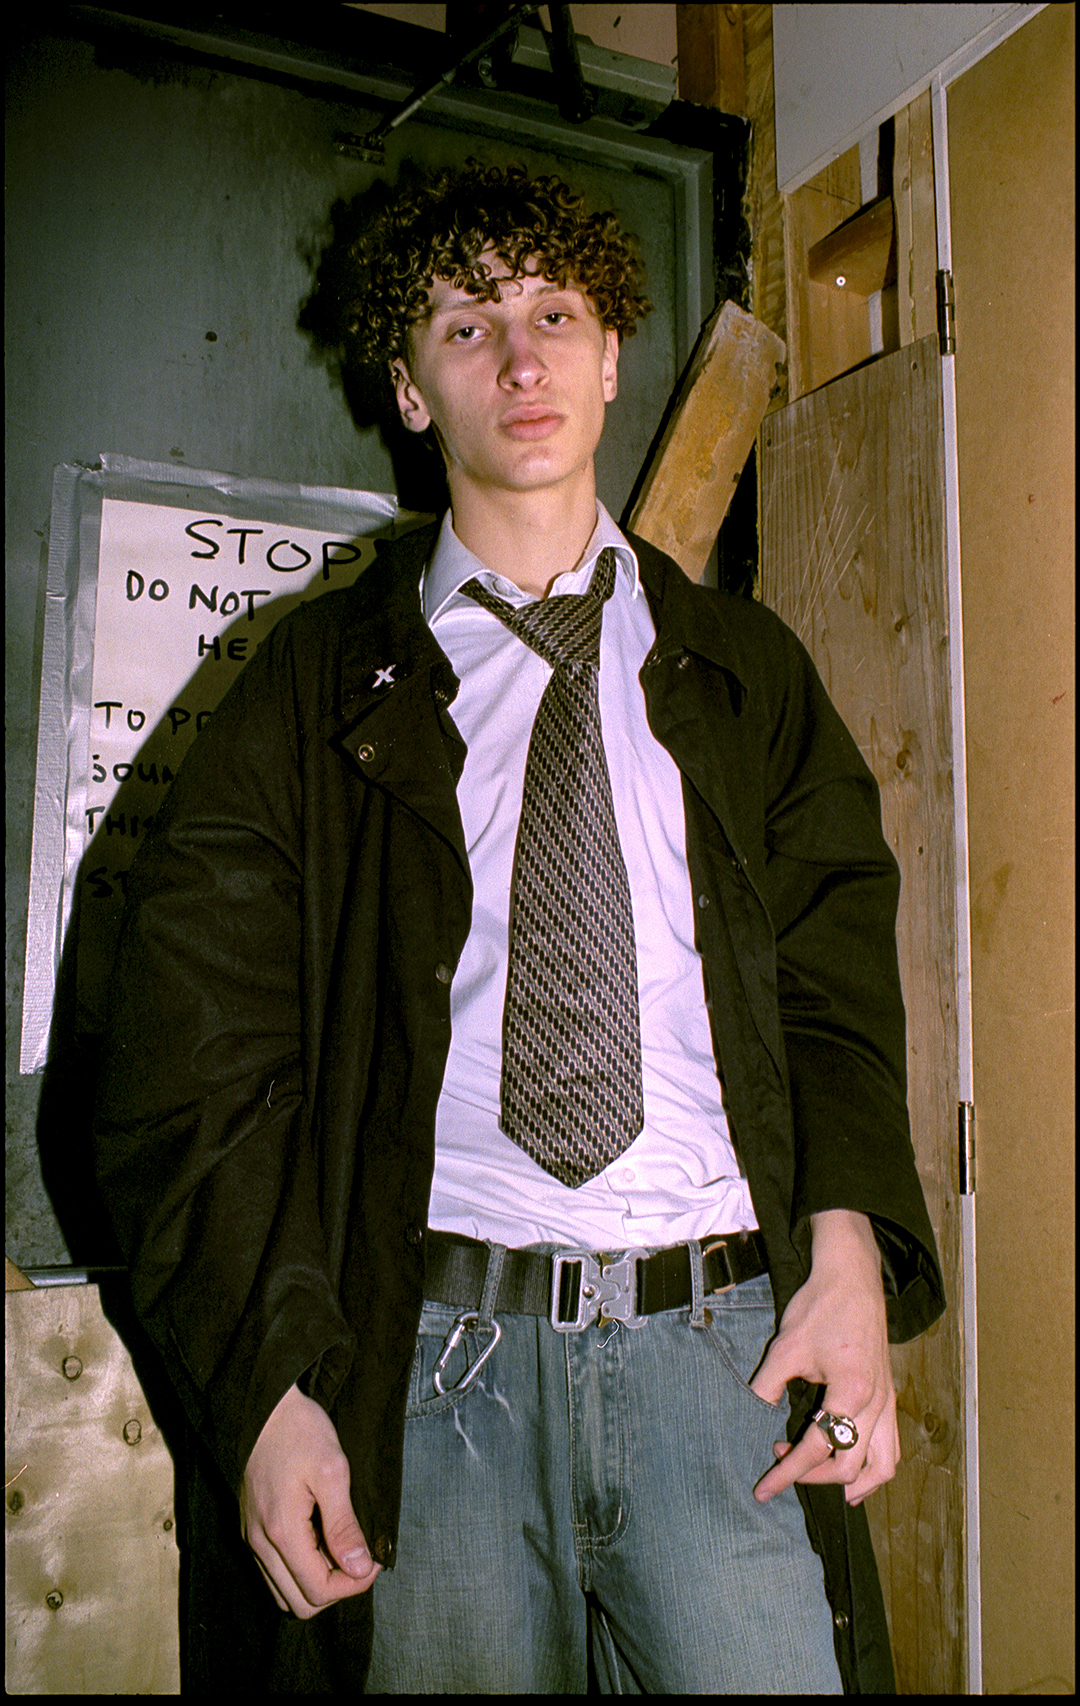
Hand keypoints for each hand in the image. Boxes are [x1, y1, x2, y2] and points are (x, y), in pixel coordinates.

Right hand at [239, 1383, 381, 1617]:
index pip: (318, 1592)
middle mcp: (260, 1545)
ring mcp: (251, 1538)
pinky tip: (320, 1540)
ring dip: (317, 1582)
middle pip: (300, 1603)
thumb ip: (344, 1525)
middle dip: (336, 1589)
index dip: (353, 1584)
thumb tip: (360, 1568)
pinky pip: (274, 1572)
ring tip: (341, 1548)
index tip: (374, 1559)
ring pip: (284, 1592)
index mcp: (280, 1533)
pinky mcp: (251, 1529)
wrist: (262, 1405)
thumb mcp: (332, 1471)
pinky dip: (300, 1570)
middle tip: (360, 1557)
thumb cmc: (299, 1431)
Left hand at [749, 1209, 898, 1506]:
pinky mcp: (890, 1394)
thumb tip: (750, 1418)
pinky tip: (852, 1461)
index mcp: (852, 1393)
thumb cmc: (821, 1307)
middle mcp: (877, 1404)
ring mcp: (889, 1401)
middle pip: (851, 1466)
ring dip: (858, 1484)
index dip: (786, 1473)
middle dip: (814, 1478)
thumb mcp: (785, 1347)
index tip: (763, 1489)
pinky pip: (891, 1445)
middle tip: (782, 1466)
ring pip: (885, 1465)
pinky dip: (874, 1464)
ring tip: (830, 1489)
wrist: (851, 1276)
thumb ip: (767, 1387)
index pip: (816, 1448)